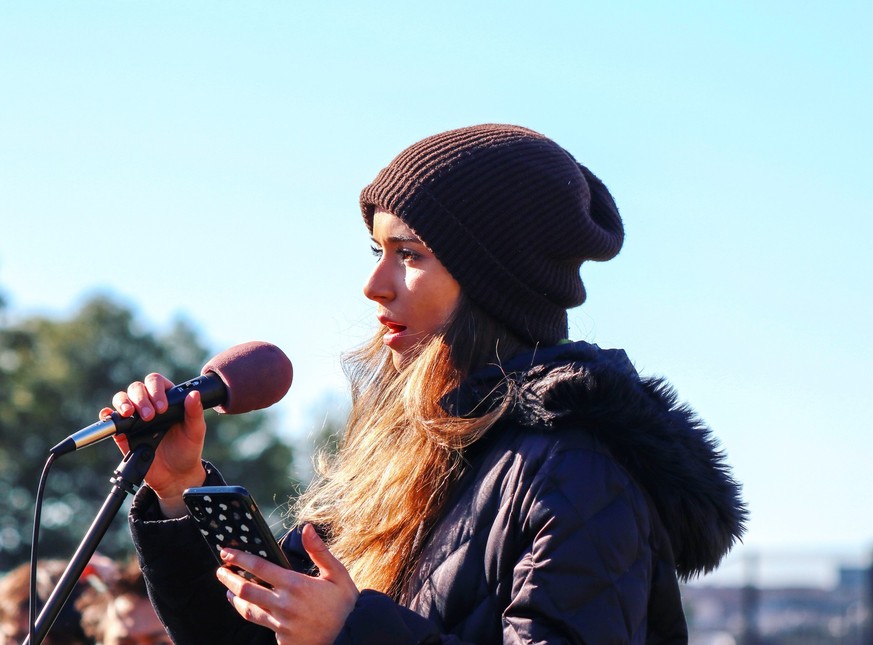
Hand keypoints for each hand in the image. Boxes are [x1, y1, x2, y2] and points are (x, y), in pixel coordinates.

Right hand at [103, 372, 206, 516]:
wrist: (175, 476)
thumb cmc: (187, 450)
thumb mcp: (195, 431)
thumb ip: (194, 413)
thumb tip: (194, 395)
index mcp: (167, 400)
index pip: (157, 383)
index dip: (156, 390)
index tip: (162, 407)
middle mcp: (149, 405)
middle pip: (137, 388)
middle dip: (140, 398)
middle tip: (150, 416)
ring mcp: (135, 418)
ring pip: (122, 399)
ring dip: (123, 403)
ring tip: (130, 414)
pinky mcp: (123, 433)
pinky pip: (111, 420)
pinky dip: (107, 415)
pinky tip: (109, 415)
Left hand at [217, 524, 358, 644]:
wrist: (353, 639)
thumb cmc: (346, 605)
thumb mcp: (337, 574)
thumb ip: (319, 551)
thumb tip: (307, 528)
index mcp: (296, 584)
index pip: (259, 568)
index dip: (240, 558)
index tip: (227, 551)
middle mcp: (284, 605)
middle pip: (245, 590)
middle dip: (229, 578)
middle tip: (220, 570)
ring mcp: (282, 625)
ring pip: (248, 611)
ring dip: (235, 599)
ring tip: (230, 591)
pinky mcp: (283, 641)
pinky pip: (264, 627)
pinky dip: (256, 616)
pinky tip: (253, 610)